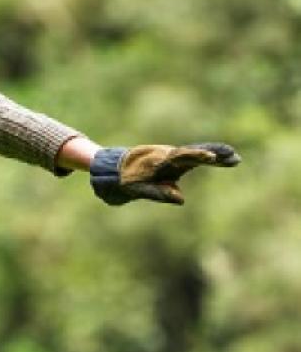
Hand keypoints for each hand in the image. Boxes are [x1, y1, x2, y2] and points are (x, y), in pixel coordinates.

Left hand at [89, 143, 240, 205]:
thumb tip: (180, 199)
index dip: (196, 157)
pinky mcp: (176, 160)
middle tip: (232, 156)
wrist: (116, 167)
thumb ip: (157, 193)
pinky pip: (196, 157)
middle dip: (212, 154)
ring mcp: (173, 156)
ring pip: (197, 153)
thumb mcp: (138, 189)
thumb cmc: (127, 180)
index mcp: (159, 161)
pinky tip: (228, 160)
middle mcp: (169, 155)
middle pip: (193, 152)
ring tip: (236, 158)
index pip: (180, 158)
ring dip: (216, 154)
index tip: (210, 157)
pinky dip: (210, 158)